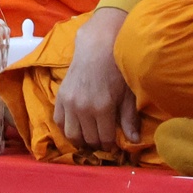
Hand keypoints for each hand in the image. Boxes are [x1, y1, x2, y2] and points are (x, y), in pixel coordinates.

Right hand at [53, 7, 138, 150]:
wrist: (97, 47)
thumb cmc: (117, 69)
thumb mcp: (127, 94)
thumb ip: (129, 118)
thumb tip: (134, 141)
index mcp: (102, 108)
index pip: (104, 138)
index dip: (110, 145)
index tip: (113, 145)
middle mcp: (83, 108)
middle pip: (88, 139)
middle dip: (96, 144)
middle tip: (103, 141)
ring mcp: (69, 103)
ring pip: (71, 134)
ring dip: (80, 140)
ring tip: (88, 137)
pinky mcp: (60, 97)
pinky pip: (58, 121)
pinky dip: (66, 128)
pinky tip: (76, 127)